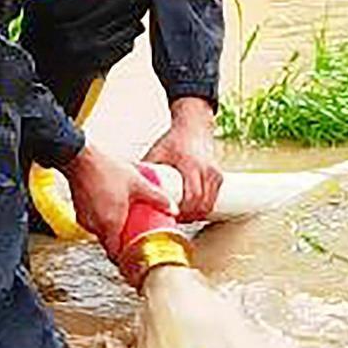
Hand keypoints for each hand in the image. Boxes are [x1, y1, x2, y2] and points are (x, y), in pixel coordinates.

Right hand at [61, 140, 172, 255]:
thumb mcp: (137, 183)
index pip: (116, 255)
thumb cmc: (105, 170)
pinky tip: (111, 207)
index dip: (126, 260)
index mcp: (110, 225)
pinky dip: (102, 219)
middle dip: (121, 243)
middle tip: (133, 238)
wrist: (80, 157)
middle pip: (109, 244)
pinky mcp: (79, 210)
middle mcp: (95, 226)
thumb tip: (173, 208)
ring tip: (124, 221)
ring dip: (111, 230)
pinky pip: (93, 222)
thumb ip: (156, 197)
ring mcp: (85, 218)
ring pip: (100, 232)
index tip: (134, 260)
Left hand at [142, 97, 221, 222]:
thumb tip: (129, 187)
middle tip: (173, 222)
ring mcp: (214, 174)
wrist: (194, 126)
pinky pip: (213, 200)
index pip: (191, 196)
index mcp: (191, 165)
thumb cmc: (175, 139)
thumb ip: (146, 169)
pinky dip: (203, 209)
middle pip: (201, 205)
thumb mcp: (158, 152)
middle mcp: (206, 170)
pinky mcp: (218, 177)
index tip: (171, 216)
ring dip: (196, 215)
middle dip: (188, 217)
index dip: (183, 211)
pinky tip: (192, 213)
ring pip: (209, 205)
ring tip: (181, 219)